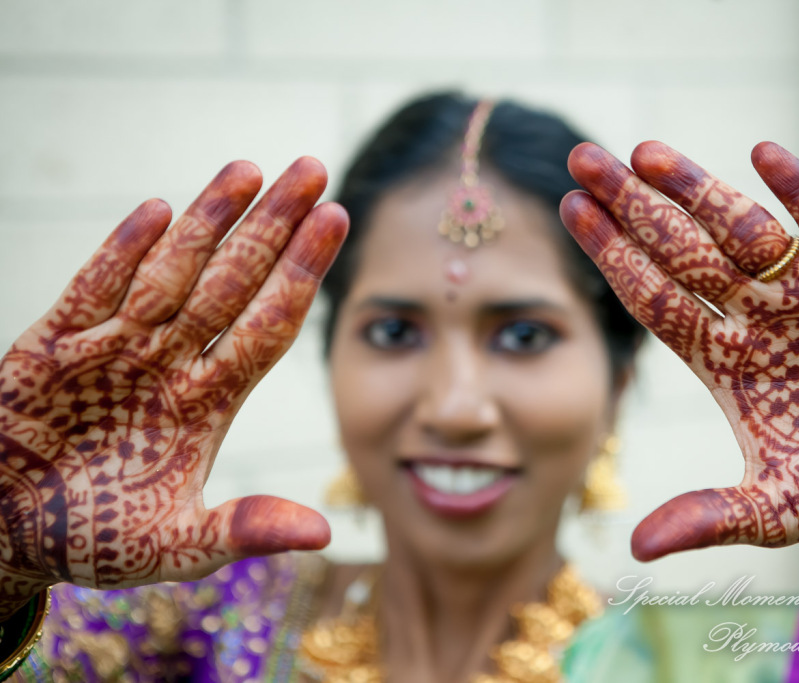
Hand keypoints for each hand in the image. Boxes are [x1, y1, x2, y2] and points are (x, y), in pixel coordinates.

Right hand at [0, 158, 347, 615]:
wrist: (5, 532)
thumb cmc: (93, 537)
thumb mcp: (175, 546)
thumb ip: (243, 530)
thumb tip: (324, 535)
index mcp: (208, 401)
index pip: (269, 324)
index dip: (302, 273)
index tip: (337, 221)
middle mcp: (171, 363)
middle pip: (233, 283)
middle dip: (272, 227)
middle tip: (312, 170)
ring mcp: (115, 348)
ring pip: (171, 272)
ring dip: (208, 221)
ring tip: (249, 169)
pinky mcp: (53, 346)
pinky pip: (92, 290)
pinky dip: (120, 252)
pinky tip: (158, 210)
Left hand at [560, 141, 798, 597]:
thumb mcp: (781, 509)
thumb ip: (714, 517)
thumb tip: (638, 551)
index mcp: (724, 361)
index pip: (654, 298)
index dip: (613, 256)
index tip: (571, 210)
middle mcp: (755, 316)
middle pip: (682, 250)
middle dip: (635, 206)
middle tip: (585, 158)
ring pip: (744, 228)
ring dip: (700, 190)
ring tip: (646, 152)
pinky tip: (763, 155)